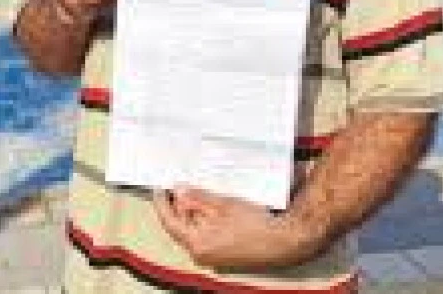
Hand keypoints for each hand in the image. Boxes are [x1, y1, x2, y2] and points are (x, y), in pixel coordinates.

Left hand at [153, 186, 323, 271]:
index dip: (162, 203)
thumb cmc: (255, 223)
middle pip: (182, 227)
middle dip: (179, 206)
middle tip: (178, 185)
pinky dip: (206, 221)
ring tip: (198, 192)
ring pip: (195, 231)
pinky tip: (212, 206)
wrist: (283, 241)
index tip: (159, 189)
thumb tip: (179, 191)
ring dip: (194, 213)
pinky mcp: (224, 256)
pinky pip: (208, 236)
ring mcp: (213, 258)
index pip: (169, 222)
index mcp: (197, 244)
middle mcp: (202, 255)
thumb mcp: (222, 204)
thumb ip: (197, 198)